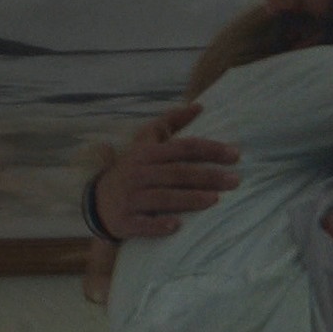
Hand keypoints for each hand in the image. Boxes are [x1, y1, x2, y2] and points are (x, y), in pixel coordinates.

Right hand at [95, 104, 241, 237]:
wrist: (97, 201)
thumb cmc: (132, 169)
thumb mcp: (146, 142)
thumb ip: (171, 122)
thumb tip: (198, 106)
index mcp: (147, 153)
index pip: (183, 148)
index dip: (209, 149)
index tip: (235, 154)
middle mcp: (139, 173)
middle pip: (178, 173)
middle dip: (208, 176)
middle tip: (235, 181)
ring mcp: (131, 198)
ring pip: (163, 197)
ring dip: (189, 198)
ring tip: (215, 200)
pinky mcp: (125, 221)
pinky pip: (143, 224)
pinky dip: (159, 225)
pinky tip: (177, 226)